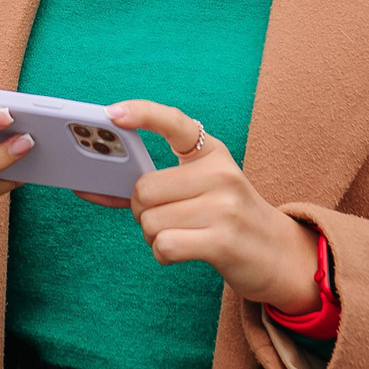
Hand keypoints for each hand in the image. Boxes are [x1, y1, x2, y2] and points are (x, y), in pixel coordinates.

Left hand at [108, 99, 320, 314]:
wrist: (278, 255)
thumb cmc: (225, 219)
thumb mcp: (201, 189)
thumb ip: (156, 183)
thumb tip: (90, 187)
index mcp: (212, 152)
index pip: (174, 122)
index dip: (142, 113)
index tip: (112, 114)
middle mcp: (221, 172)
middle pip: (144, 189)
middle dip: (140, 211)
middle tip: (161, 218)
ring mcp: (225, 206)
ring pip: (150, 222)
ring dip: (153, 236)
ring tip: (179, 236)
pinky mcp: (224, 240)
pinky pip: (164, 245)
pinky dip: (163, 253)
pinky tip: (183, 252)